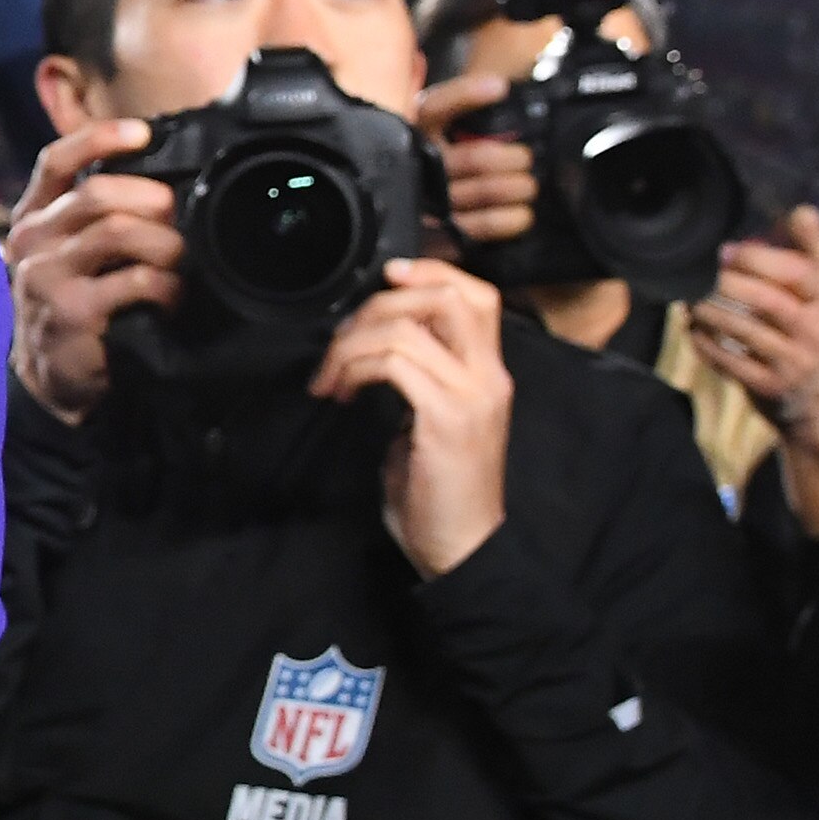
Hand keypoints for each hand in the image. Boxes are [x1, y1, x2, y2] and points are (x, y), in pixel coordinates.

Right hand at [4, 120, 182, 425]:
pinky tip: (171, 298)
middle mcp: (32, 241)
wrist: (54, 378)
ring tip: (179, 262)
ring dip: (164, 244)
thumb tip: (163, 185)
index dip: (99, 139)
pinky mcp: (69, 312)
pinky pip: (133, 281)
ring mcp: (45, 276)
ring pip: (118, 232)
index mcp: (33, 218)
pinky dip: (165, 286)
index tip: (143, 133)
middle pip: (96, 194)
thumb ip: (96, 218)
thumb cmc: (76, 305)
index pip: (55, 161)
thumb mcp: (73, 254)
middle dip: (151, 200)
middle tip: (177, 218)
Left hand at [312, 257, 513, 577]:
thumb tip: (376, 341)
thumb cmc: (438, 490)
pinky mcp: (446, 419)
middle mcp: (489, 376)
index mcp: (489, 373)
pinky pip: (393, 364)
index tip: (387, 276)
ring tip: (329, 379)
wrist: (461, 547)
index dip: (431, 272)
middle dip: (377, 306)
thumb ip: (418, 377)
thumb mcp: (429, 420)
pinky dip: (355, 369)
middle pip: (445, 296)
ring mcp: (471, 395)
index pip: (477, 295)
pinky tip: (340, 395)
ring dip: (350, 346)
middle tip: (338, 342)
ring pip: (406, 328)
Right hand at [416, 68, 536, 250]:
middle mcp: (416, 165)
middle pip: (475, 158)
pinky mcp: (435, 235)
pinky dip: (506, 221)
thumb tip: (501, 85)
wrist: (405, 224)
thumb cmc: (437, 165)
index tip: (501, 87)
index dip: (467, 95)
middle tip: (527, 160)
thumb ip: (459, 110)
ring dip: (517, 188)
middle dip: (513, 159)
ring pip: (483, 191)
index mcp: (414, 132)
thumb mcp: (439, 130)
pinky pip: (476, 228)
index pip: (437, 107)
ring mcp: (426, 203)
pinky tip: (522, 215)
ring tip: (529, 186)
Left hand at [690, 207, 818, 424]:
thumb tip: (802, 210)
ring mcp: (795, 363)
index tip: (724, 251)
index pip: (798, 273)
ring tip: (688, 298)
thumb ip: (814, 251)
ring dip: (709, 311)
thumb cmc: (818, 331)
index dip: (758, 260)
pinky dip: (706, 344)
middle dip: (727, 284)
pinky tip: (692, 329)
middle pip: (767, 301)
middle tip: (697, 272)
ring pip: (745, 331)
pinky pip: (731, 362)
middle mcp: (817, 331)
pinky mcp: (770, 387)